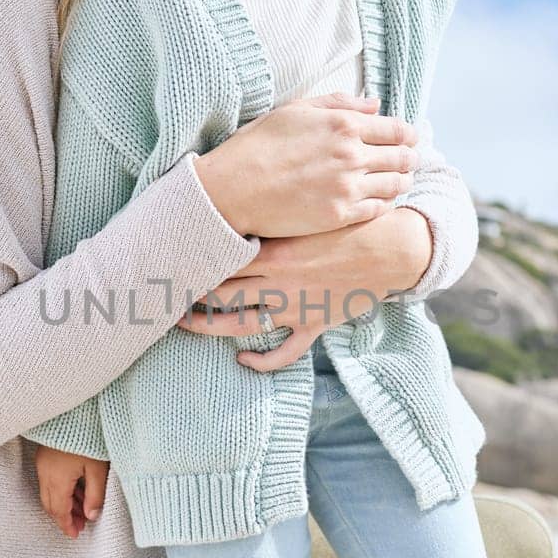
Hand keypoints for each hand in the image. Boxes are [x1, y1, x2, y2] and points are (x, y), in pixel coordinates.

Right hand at [34, 446, 108, 538]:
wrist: (75, 411)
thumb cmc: (88, 438)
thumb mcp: (98, 469)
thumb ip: (95, 495)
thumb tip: (92, 516)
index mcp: (57, 480)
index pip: (59, 511)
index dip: (67, 525)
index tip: (75, 535)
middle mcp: (45, 473)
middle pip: (51, 504)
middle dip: (65, 517)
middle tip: (80, 526)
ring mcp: (42, 463)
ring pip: (50, 493)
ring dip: (64, 504)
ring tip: (83, 510)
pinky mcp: (45, 455)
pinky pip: (49, 480)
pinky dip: (62, 490)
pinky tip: (77, 490)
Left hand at [175, 206, 433, 370]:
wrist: (392, 248)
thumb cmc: (350, 220)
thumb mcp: (310, 208)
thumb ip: (275, 209)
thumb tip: (240, 195)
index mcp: (275, 251)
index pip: (221, 257)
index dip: (192, 259)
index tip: (167, 258)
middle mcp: (279, 282)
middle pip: (222, 294)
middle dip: (190, 295)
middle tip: (165, 293)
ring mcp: (296, 307)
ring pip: (243, 325)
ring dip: (210, 329)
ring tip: (186, 326)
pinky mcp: (314, 325)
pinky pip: (285, 352)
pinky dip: (263, 362)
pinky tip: (243, 361)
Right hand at [192, 93, 418, 238]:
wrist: (233, 189)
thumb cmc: (258, 145)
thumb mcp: (296, 110)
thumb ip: (339, 104)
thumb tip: (374, 104)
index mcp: (343, 124)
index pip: (396, 129)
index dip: (408, 135)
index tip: (409, 139)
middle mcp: (351, 155)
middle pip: (402, 157)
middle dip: (409, 158)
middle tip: (409, 160)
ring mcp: (347, 187)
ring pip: (395, 184)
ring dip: (401, 181)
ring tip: (398, 180)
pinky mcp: (340, 215)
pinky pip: (378, 209)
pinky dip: (385, 202)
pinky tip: (379, 199)